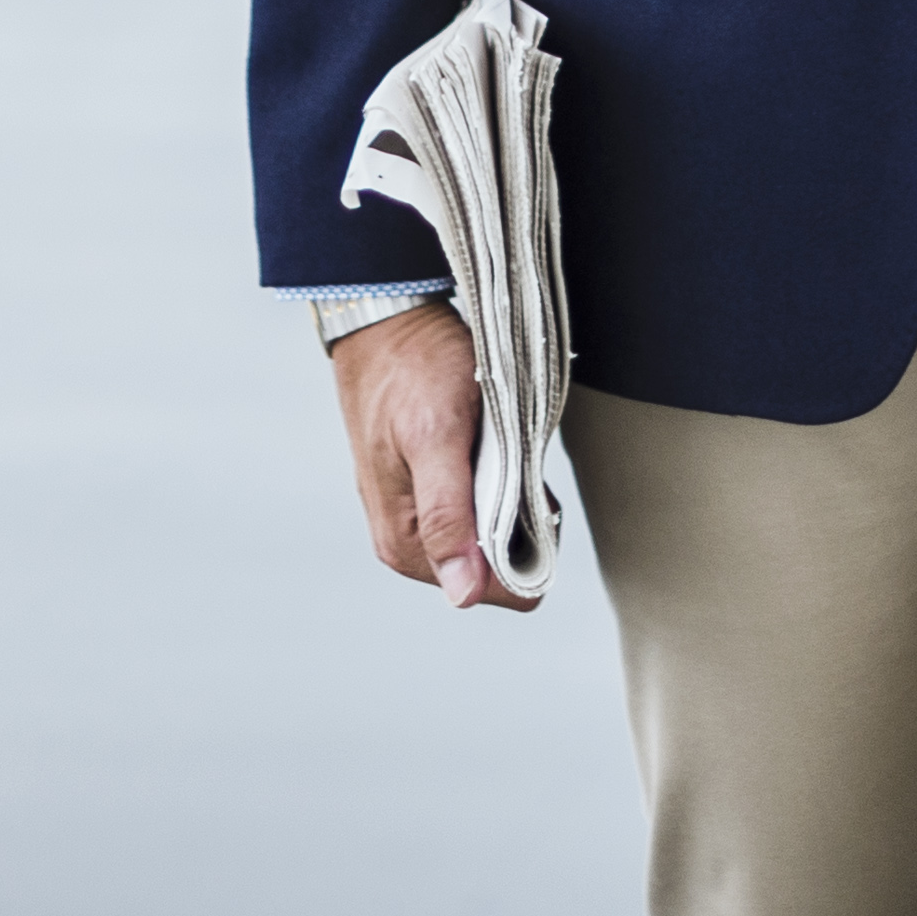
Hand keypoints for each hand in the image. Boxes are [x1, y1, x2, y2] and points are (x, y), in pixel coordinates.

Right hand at [330, 303, 537, 613]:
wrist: (389, 320)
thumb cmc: (413, 370)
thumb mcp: (436, 437)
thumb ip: (447, 517)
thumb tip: (462, 595)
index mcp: (405, 544)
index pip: (491, 590)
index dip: (523, 550)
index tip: (527, 497)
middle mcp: (408, 542)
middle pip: (494, 569)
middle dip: (520, 524)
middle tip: (512, 463)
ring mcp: (418, 517)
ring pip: (493, 539)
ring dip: (513, 501)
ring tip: (502, 451)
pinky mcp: (430, 492)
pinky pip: (483, 510)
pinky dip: (503, 485)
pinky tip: (495, 450)